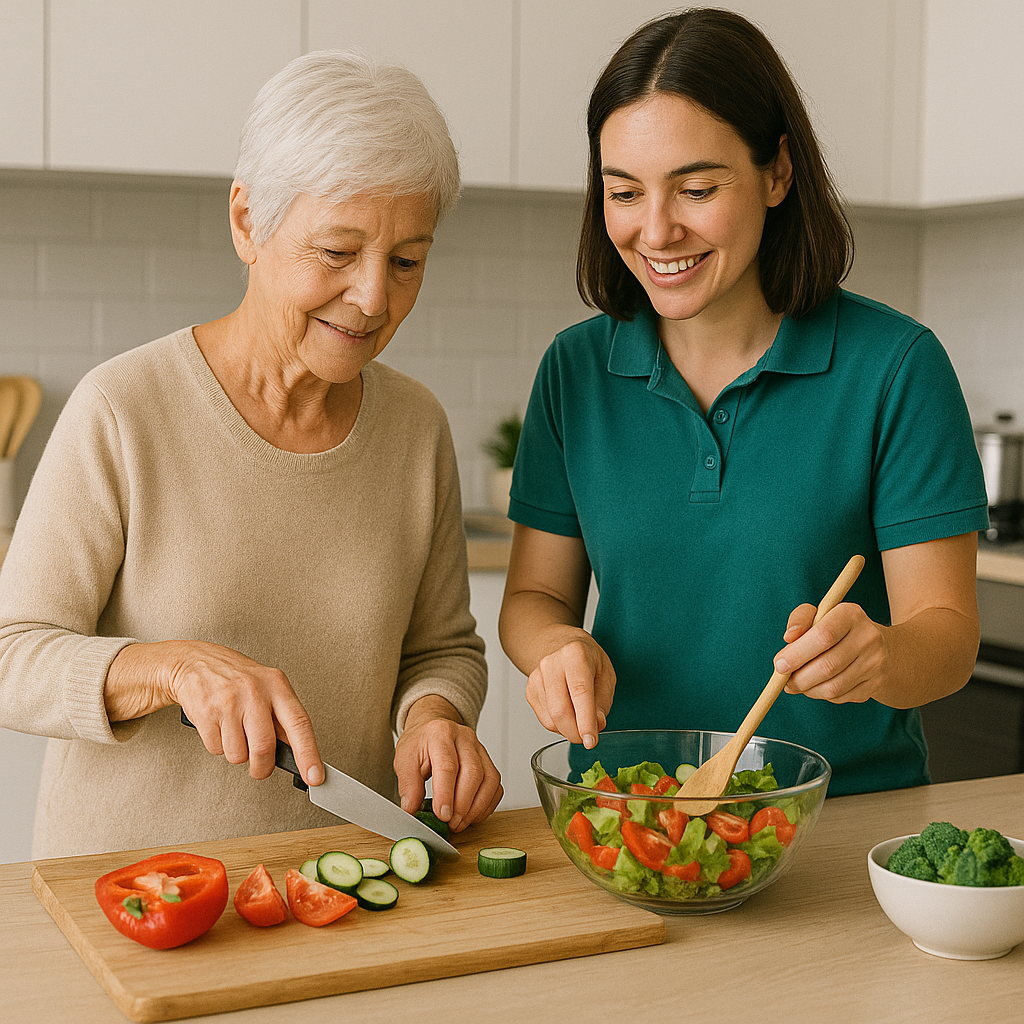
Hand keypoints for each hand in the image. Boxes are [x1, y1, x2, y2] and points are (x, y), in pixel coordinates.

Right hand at [106, 640, 323, 785]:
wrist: (196, 662)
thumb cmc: (237, 678)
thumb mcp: (268, 687)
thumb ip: (283, 717)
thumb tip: (299, 753)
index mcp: (277, 685)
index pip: (299, 724)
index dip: (308, 754)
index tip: (315, 776)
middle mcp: (255, 692)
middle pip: (264, 748)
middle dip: (262, 767)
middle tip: (260, 767)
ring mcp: (229, 702)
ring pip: (238, 754)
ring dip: (237, 753)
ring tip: (234, 731)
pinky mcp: (206, 713)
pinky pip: (216, 749)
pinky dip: (218, 745)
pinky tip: (219, 726)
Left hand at [394, 696, 502, 831]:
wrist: (432, 729)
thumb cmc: (419, 745)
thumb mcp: (404, 760)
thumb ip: (408, 784)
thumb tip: (412, 810)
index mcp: (440, 733)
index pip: (448, 765)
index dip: (446, 793)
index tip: (442, 815)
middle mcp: (464, 738)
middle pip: (473, 773)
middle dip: (463, 804)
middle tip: (450, 823)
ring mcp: (480, 749)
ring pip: (489, 780)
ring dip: (476, 807)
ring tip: (459, 822)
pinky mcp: (489, 761)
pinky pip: (496, 786)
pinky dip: (486, 805)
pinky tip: (472, 815)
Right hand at [525, 632, 615, 748]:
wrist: (562, 645)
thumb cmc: (587, 660)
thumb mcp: (606, 675)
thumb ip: (603, 702)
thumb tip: (596, 725)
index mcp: (575, 655)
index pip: (579, 692)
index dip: (585, 721)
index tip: (591, 741)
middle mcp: (551, 663)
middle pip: (560, 710)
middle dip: (575, 732)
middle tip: (588, 738)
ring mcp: (537, 677)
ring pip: (551, 719)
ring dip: (569, 729)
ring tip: (580, 719)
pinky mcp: (530, 690)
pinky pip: (544, 719)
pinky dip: (559, 725)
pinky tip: (568, 713)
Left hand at [774, 602, 889, 703]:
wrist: (879, 647)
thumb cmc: (836, 629)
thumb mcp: (819, 615)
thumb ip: (799, 619)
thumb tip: (789, 637)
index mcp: (851, 615)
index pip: (823, 636)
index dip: (797, 653)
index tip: (779, 664)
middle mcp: (868, 638)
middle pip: (827, 665)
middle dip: (798, 678)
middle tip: (784, 681)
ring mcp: (875, 663)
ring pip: (833, 687)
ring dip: (808, 690)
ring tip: (796, 684)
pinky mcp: (876, 684)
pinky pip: (841, 696)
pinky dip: (821, 695)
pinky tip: (816, 686)